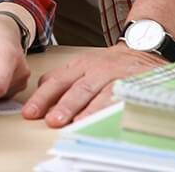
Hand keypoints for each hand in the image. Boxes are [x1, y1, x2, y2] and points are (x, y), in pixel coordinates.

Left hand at [22, 43, 165, 126]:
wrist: (144, 49)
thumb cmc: (110, 63)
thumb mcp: (84, 64)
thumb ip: (63, 77)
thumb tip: (40, 89)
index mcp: (81, 65)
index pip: (58, 81)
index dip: (43, 97)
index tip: (30, 112)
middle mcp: (98, 70)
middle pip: (79, 89)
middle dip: (64, 106)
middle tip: (52, 121)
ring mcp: (117, 77)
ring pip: (101, 95)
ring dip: (89, 111)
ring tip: (76, 124)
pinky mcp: (134, 85)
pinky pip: (124, 100)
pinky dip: (115, 111)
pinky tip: (107, 121)